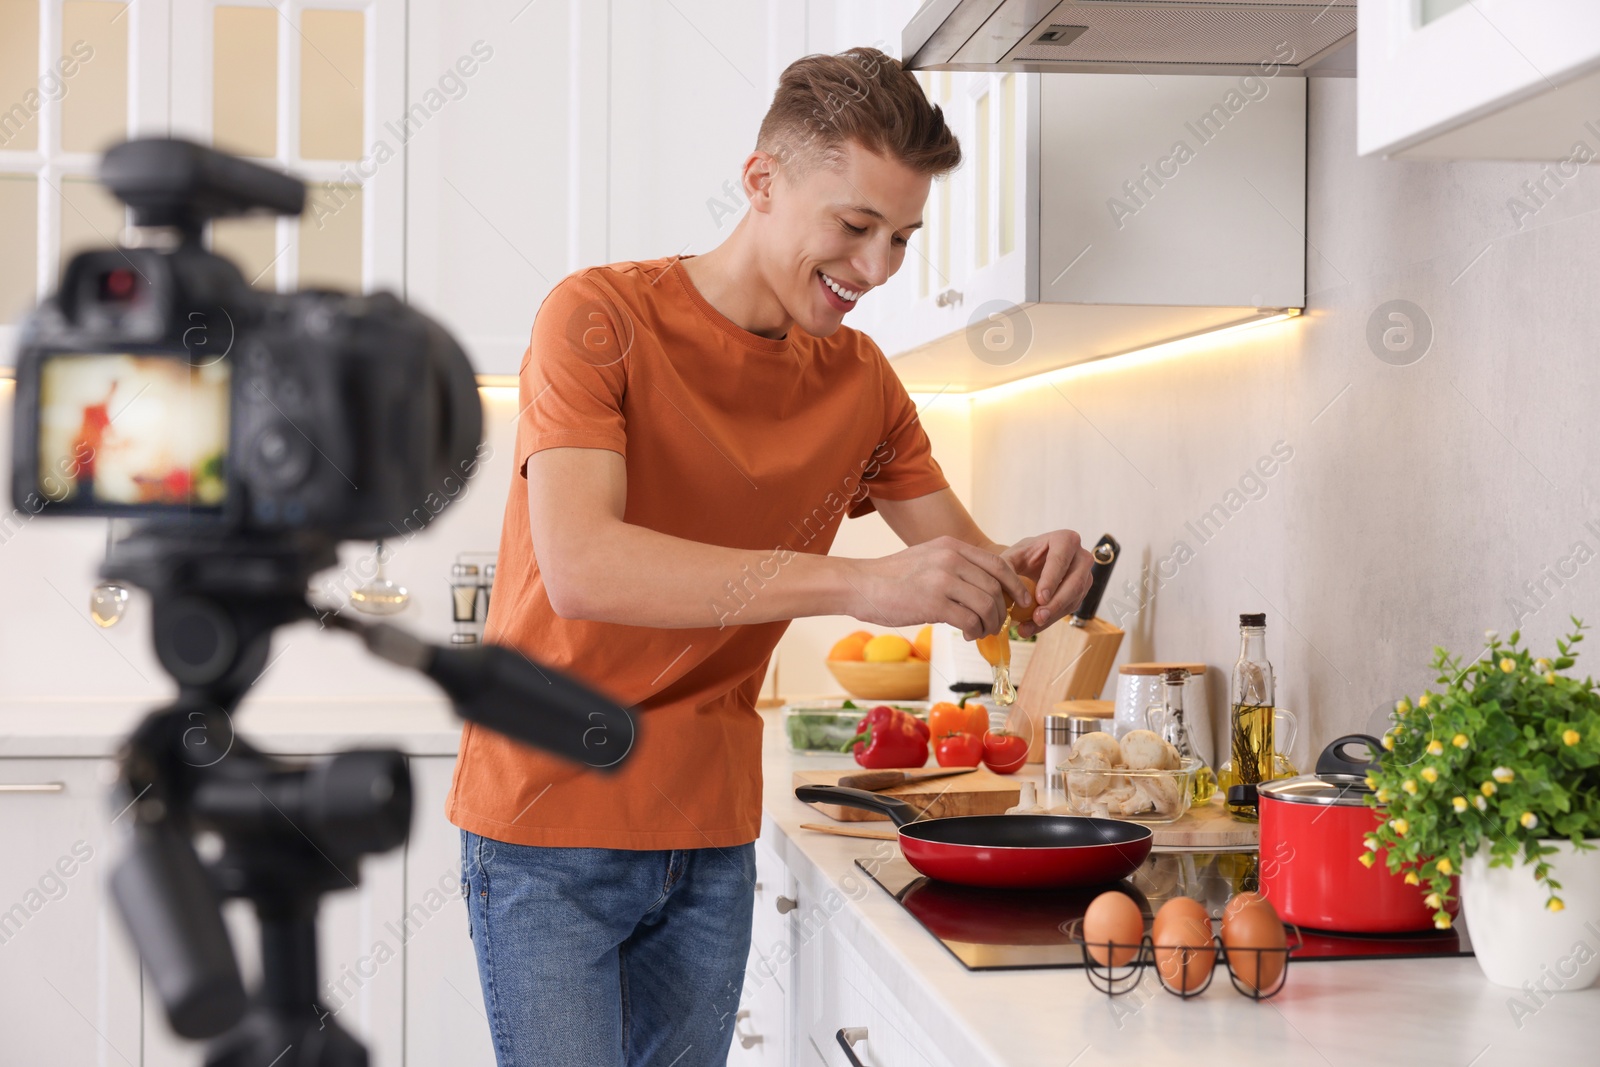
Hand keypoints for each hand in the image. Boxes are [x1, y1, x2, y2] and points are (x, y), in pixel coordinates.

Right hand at [844, 536, 1032, 640]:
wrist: (860, 584)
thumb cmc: (891, 577)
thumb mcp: (927, 557)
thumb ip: (954, 565)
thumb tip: (981, 587)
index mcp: (952, 546)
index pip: (998, 564)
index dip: (1015, 585)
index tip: (1021, 601)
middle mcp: (951, 558)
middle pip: (995, 587)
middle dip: (1002, 610)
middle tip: (997, 624)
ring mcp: (942, 579)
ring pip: (987, 604)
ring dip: (990, 623)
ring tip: (980, 631)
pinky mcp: (934, 602)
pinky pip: (970, 619)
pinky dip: (974, 630)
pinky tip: (967, 633)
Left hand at [1001, 530, 1094, 637]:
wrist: (1030, 564)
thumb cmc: (1022, 557)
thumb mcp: (1011, 557)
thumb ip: (1006, 568)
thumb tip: (1012, 591)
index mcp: (1065, 540)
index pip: (1060, 560)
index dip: (1051, 580)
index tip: (1040, 598)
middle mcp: (1080, 556)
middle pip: (1074, 582)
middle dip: (1056, 603)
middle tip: (1038, 617)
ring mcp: (1084, 575)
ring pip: (1074, 598)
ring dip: (1053, 615)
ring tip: (1030, 626)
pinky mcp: (1081, 592)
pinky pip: (1070, 608)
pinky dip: (1051, 620)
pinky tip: (1032, 627)